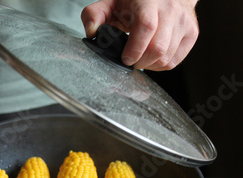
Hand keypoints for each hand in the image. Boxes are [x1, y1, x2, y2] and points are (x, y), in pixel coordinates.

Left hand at [81, 0, 198, 70]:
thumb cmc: (135, 0)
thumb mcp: (111, 2)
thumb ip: (94, 15)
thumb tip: (91, 32)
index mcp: (149, 1)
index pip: (147, 27)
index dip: (135, 48)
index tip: (125, 58)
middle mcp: (171, 9)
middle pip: (157, 48)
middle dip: (139, 62)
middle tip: (129, 60)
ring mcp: (184, 22)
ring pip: (166, 58)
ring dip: (148, 65)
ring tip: (139, 57)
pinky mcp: (191, 33)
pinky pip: (174, 61)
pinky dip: (159, 66)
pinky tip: (150, 58)